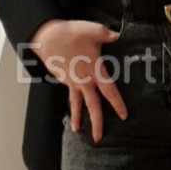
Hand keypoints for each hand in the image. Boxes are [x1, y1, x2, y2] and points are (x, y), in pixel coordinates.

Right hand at [31, 19, 127, 142]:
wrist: (47, 37)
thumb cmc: (71, 33)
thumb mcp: (95, 30)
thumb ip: (109, 35)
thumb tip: (119, 35)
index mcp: (95, 71)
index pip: (109, 92)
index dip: (117, 104)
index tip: (123, 116)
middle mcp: (84, 81)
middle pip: (93, 106)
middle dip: (97, 123)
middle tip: (99, 138)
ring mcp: (72, 82)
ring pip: (77, 104)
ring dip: (78, 118)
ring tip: (77, 131)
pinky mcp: (64, 80)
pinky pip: (69, 96)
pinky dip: (71, 105)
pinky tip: (72, 112)